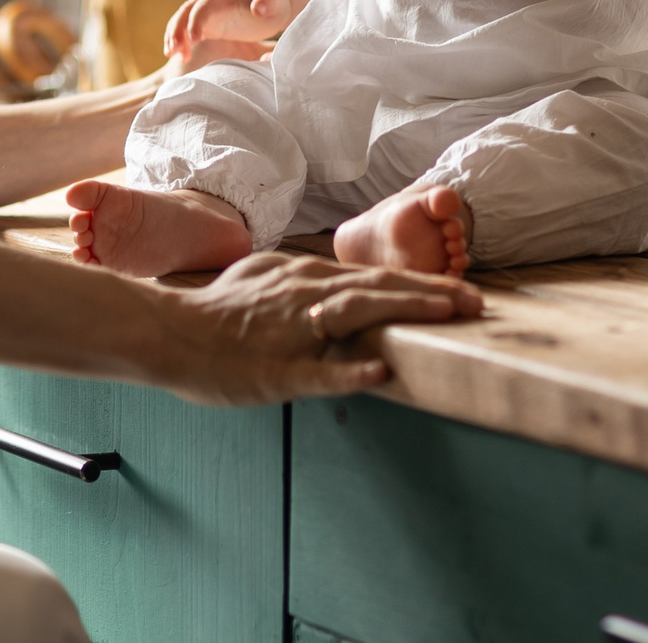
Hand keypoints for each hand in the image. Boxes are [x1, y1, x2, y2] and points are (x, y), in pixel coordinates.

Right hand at [156, 252, 483, 406]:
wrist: (170, 333)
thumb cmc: (216, 310)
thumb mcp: (262, 276)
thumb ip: (302, 280)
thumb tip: (334, 282)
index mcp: (305, 276)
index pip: (374, 275)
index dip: (421, 281)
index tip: (460, 288)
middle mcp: (306, 294)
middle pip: (378, 286)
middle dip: (431, 291)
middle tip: (477, 300)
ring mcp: (293, 331)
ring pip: (357, 314)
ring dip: (404, 310)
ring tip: (445, 312)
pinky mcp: (278, 369)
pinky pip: (319, 372)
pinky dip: (351, 371)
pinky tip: (382, 372)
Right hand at [162, 0, 293, 59]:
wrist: (270, 2)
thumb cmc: (274, 3)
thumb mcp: (275, 2)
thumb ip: (268, 2)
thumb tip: (257, 9)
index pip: (206, 4)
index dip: (197, 20)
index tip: (194, 39)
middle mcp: (212, 0)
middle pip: (187, 10)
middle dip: (178, 29)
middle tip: (174, 50)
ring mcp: (208, 12)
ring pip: (182, 19)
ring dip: (174, 35)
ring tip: (172, 54)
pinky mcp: (207, 24)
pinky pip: (186, 29)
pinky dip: (179, 40)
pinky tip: (180, 55)